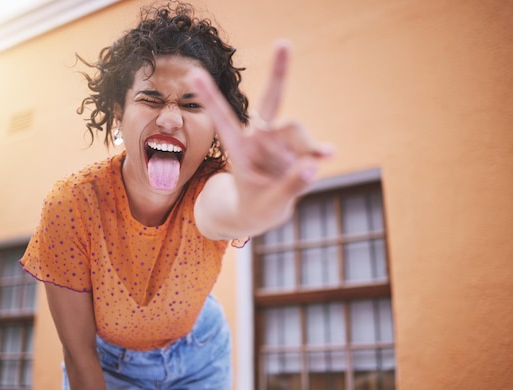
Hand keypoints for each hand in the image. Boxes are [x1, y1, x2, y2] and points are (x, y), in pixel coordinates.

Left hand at [191, 41, 333, 229]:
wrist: (262, 213)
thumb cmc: (256, 207)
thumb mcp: (268, 204)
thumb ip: (290, 186)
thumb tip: (313, 164)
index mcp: (239, 149)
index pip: (224, 118)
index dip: (211, 97)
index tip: (193, 73)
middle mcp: (260, 138)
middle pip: (271, 100)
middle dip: (278, 72)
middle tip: (284, 42)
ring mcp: (280, 142)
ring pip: (295, 129)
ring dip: (304, 148)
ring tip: (299, 176)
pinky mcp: (298, 150)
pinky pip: (312, 147)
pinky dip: (318, 151)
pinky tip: (328, 153)